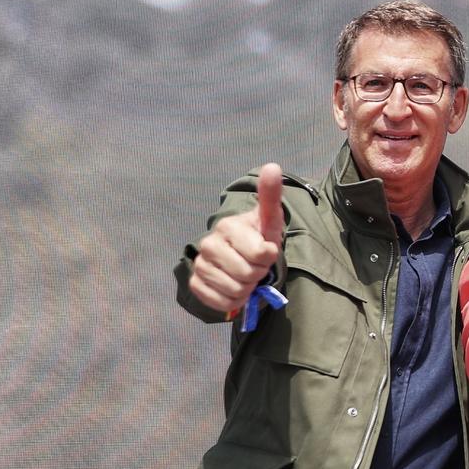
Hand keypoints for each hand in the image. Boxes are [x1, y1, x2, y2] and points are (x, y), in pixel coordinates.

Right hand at [188, 163, 284, 314]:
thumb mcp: (269, 219)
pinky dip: (233, 301)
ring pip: (235, 291)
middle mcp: (208, 244)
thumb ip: (270, 196)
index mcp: (227, 226)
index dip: (269, 258)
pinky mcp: (195, 284)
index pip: (261, 254)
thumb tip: (272, 166)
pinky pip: (221, 303)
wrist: (241, 256)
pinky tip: (233, 288)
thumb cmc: (258, 237)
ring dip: (247, 289)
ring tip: (245, 276)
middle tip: (255, 265)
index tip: (265, 250)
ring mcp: (199, 265)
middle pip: (247, 274)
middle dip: (258, 274)